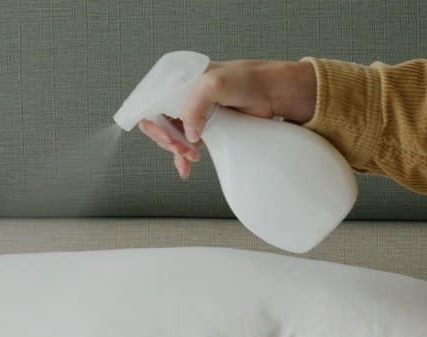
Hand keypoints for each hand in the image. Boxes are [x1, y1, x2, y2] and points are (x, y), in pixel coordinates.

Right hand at [138, 59, 316, 178]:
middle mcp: (184, 95)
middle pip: (159, 122)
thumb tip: (189, 133)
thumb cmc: (248, 80)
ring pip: (173, 135)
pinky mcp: (207, 126)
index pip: (151, 101)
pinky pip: (187, 143)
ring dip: (177, 150)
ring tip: (191, 157)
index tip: (168, 136)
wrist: (274, 93)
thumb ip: (195, 104)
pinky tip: (186, 167)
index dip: (153, 121)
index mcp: (179, 79)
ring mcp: (195, 112)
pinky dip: (184, 156)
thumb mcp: (214, 84)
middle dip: (168, 139)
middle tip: (183, 148)